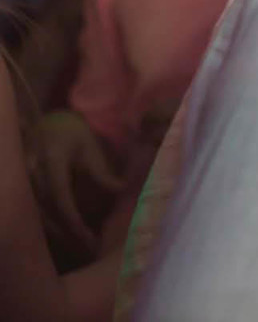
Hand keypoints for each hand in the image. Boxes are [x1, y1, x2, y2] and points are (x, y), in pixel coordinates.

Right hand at [33, 110, 122, 250]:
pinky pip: (32, 214)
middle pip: (45, 212)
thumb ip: (102, 172)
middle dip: (65, 234)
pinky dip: (48, 227)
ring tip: (80, 249)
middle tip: (89, 250)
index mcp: (50, 161)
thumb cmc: (73, 135)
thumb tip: (121, 190)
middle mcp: (30, 174)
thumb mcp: (91, 148)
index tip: (87, 236)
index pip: (59, 196)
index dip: (72, 219)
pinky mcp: (19, 190)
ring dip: (56, 235)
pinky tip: (65, 239)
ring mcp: (21, 182)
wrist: (46, 124)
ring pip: (35, 216)